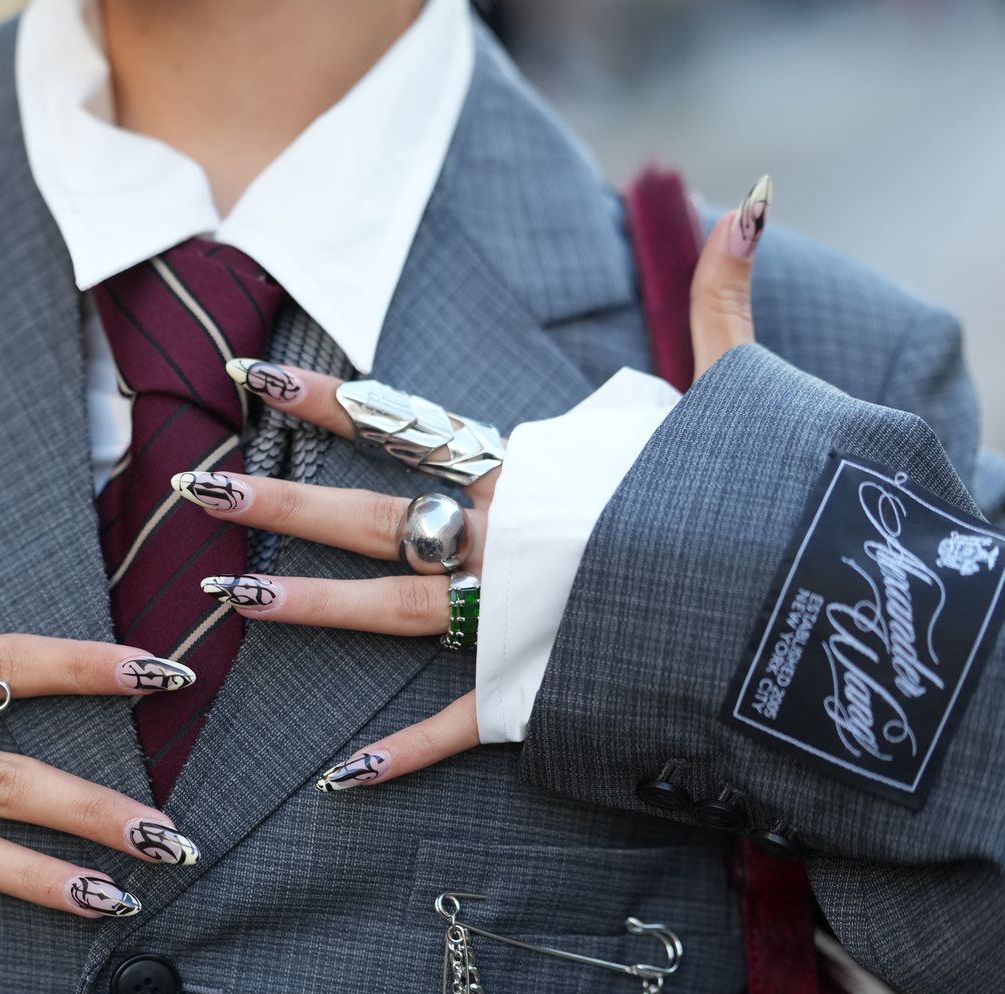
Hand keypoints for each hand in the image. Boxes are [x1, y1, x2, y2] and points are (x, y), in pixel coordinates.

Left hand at [170, 195, 762, 790]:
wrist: (810, 604)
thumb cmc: (770, 494)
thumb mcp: (738, 389)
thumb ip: (718, 300)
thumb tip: (742, 205)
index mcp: (538, 472)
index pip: (409, 425)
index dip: (328, 404)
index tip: (250, 382)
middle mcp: (508, 539)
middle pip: (372, 515)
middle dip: (279, 502)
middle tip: (193, 490)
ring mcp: (516, 617)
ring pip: (391, 607)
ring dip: (309, 604)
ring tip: (230, 598)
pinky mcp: (540, 691)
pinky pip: (458, 725)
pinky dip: (404, 755)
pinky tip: (339, 777)